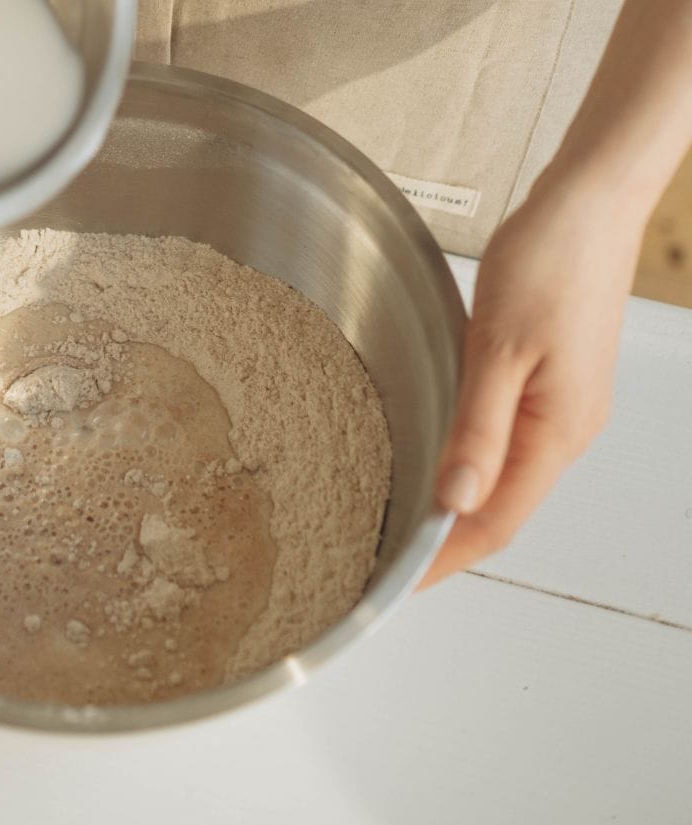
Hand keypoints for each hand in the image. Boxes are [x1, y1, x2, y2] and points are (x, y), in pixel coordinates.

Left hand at [421, 175, 641, 587]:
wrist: (587, 203)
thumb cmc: (549, 262)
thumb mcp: (499, 350)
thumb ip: (478, 430)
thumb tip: (455, 499)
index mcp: (558, 431)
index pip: (497, 521)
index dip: (448, 558)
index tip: (402, 583)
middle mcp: (566, 429)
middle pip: (503, 508)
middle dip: (450, 541)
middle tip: (391, 560)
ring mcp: (563, 407)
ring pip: (505, 478)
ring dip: (460, 505)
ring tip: (407, 521)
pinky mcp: (552, 382)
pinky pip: (509, 443)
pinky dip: (471, 464)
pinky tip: (439, 460)